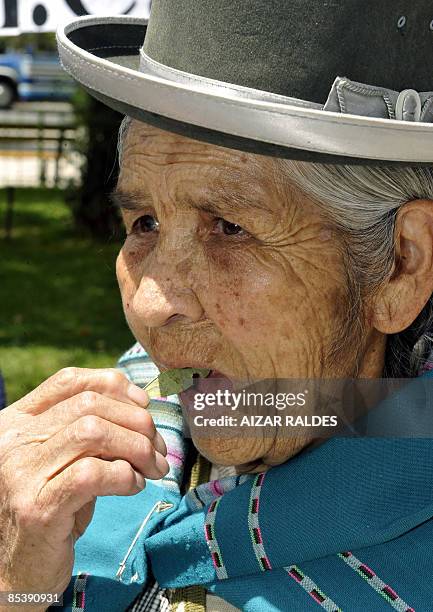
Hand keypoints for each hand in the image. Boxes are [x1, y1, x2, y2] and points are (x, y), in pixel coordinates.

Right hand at [0, 368, 167, 604]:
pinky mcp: (38, 507)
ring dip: (137, 448)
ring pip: (94, 432)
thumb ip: (89, 432)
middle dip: (136, 421)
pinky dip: (125, 475)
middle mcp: (13, 441)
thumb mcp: (63, 461)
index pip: (68, 381)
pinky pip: (94, 473)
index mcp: (18, 423)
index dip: (113, 384)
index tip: (143, 404)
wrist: (16, 571)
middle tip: (158, 448)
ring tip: (153, 468)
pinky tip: (134, 486)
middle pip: (89, 404)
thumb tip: (142, 411)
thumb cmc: (51, 509)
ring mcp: (22, 473)